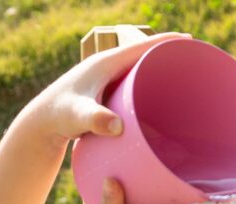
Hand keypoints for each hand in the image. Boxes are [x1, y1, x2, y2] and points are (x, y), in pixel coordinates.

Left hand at [23, 32, 189, 144]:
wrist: (41, 123)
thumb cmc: (59, 117)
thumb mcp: (79, 118)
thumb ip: (96, 120)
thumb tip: (117, 127)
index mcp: (108, 61)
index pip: (145, 45)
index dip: (170, 43)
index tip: (193, 44)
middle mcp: (109, 65)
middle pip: (146, 55)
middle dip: (169, 58)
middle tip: (194, 66)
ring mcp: (108, 78)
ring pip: (140, 70)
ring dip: (159, 74)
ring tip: (182, 84)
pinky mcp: (106, 91)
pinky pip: (133, 84)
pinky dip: (147, 88)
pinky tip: (157, 103)